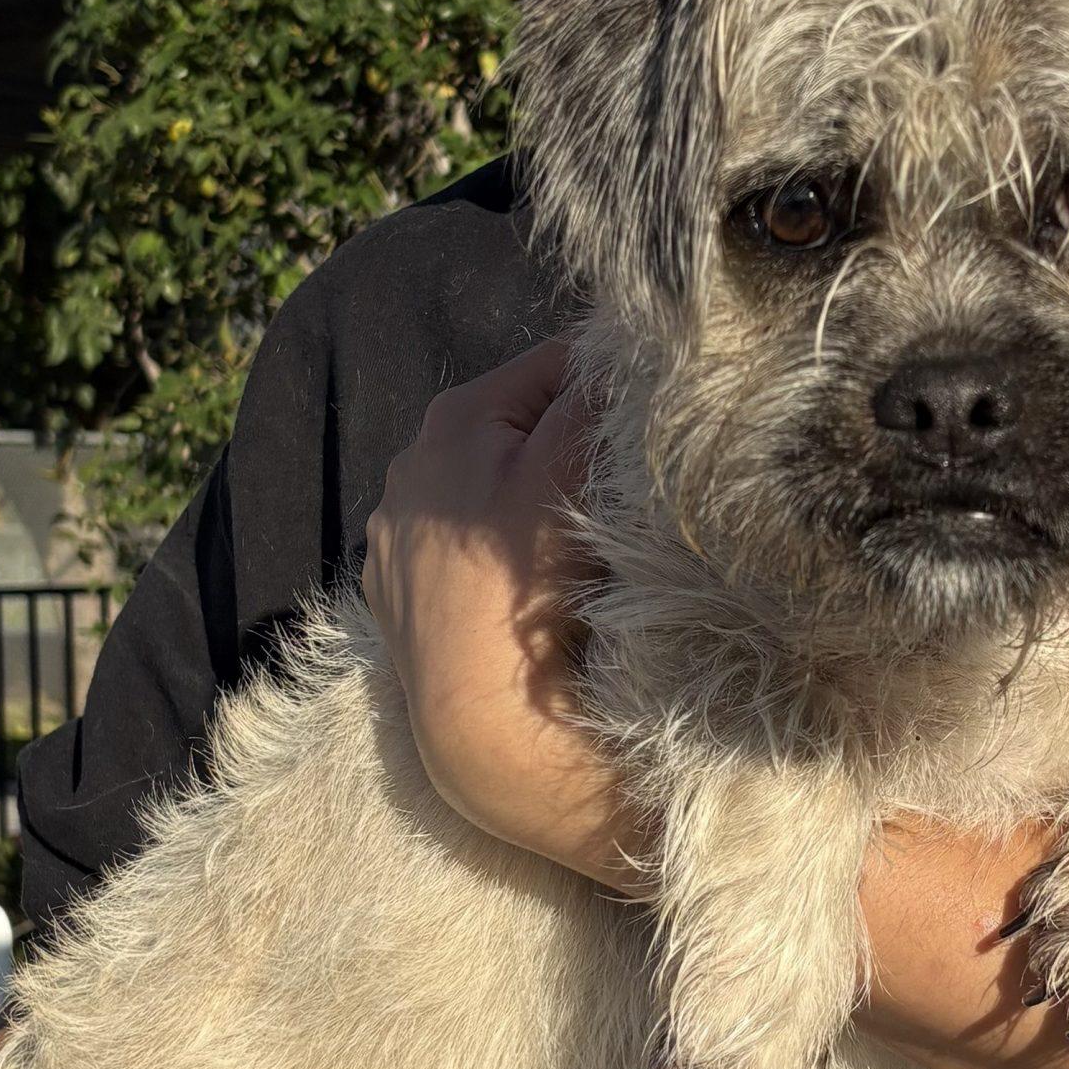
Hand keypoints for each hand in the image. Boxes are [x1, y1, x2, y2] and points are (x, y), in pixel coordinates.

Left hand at [361, 337, 645, 888]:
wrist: (480, 729)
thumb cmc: (524, 591)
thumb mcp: (567, 472)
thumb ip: (595, 397)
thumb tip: (628, 339)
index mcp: (452, 421)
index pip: (559, 366)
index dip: (619, 386)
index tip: (665, 421)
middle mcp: (413, 471)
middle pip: (526, 434)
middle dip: (579, 452)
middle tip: (634, 493)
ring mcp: (403, 542)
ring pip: (500, 497)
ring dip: (546, 511)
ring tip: (591, 554)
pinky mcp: (408, 604)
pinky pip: (477, 560)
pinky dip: (510, 566)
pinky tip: (538, 600)